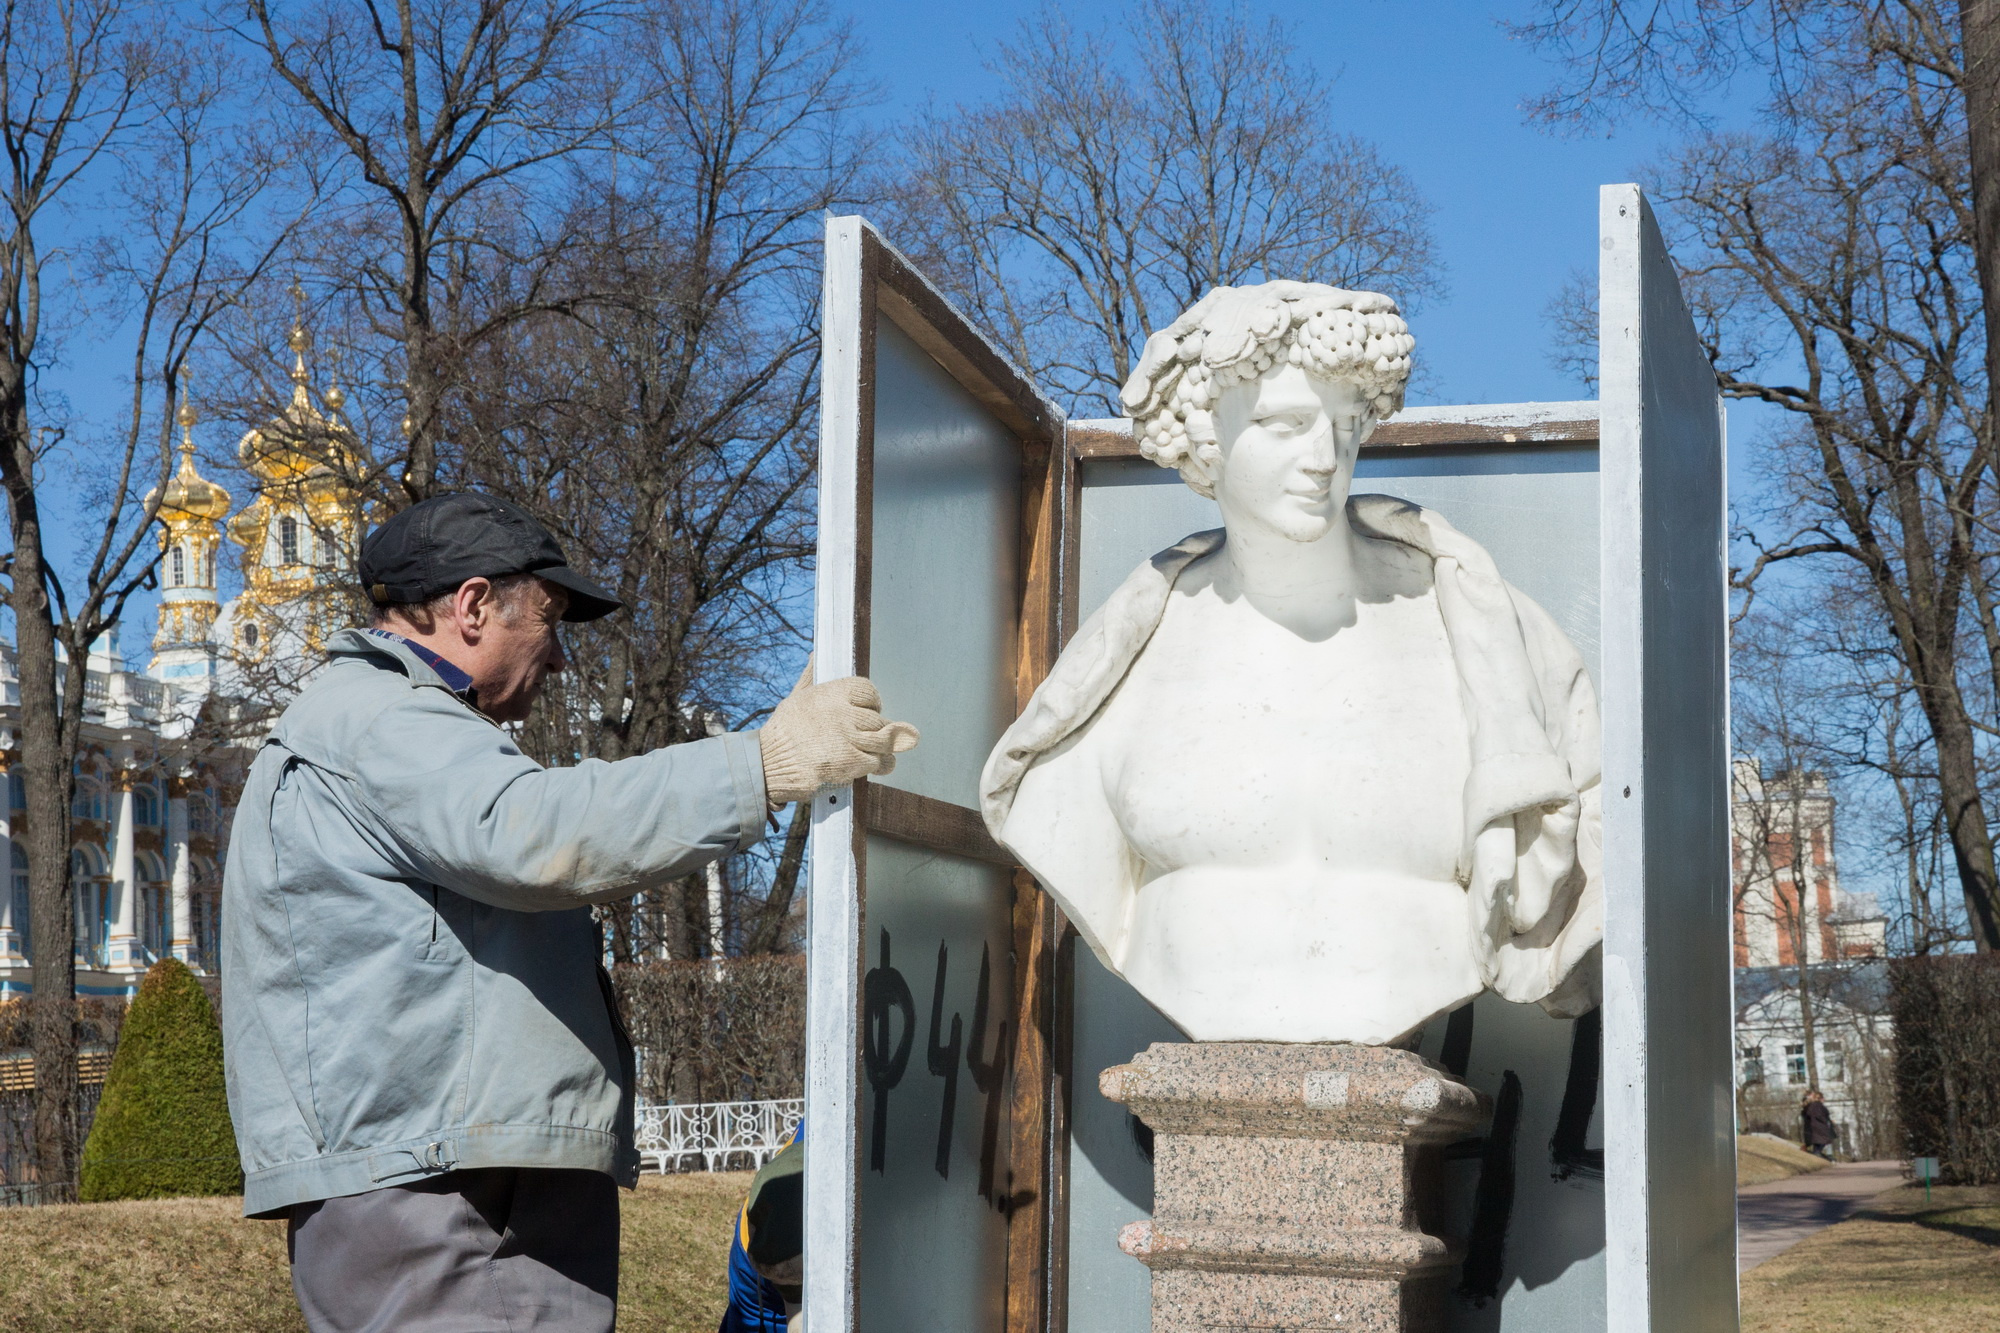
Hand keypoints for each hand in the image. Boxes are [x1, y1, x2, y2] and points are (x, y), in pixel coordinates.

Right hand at [758, 660, 918, 806]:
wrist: (770, 763)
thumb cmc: (783, 731)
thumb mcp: (796, 696)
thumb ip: (811, 676)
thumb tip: (815, 654)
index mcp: (832, 693)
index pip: (868, 691)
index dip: (872, 703)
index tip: (869, 711)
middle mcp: (843, 712)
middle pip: (877, 719)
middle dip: (875, 729)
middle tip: (867, 736)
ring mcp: (849, 737)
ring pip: (882, 740)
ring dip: (883, 748)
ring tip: (877, 751)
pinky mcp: (851, 761)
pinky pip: (878, 761)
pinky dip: (880, 765)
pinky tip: (875, 765)